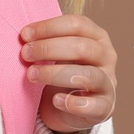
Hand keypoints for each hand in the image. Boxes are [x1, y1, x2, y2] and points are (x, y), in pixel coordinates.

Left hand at [20, 14, 116, 133]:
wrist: (68, 109)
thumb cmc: (60, 72)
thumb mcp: (56, 53)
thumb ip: (46, 42)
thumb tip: (24, 36)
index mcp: (96, 36)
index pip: (77, 24)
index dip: (49, 27)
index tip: (25, 34)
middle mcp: (107, 56)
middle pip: (82, 47)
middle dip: (49, 49)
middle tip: (25, 54)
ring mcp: (109, 82)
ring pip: (88, 74)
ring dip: (55, 74)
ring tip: (32, 75)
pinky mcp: (106, 106)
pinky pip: (95, 105)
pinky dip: (73, 103)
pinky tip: (55, 100)